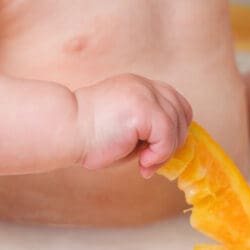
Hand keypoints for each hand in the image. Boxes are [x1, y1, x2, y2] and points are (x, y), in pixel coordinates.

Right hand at [74, 73, 191, 178]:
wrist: (66, 129)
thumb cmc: (89, 136)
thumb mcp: (126, 128)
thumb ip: (147, 129)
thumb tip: (171, 146)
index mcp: (139, 87)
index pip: (176, 101)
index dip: (175, 127)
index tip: (158, 150)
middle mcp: (145, 85)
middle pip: (183, 111)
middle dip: (174, 140)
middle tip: (152, 160)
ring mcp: (145, 93)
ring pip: (177, 125)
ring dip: (165, 151)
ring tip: (144, 163)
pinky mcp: (143, 108)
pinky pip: (167, 135)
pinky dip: (160, 154)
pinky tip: (142, 163)